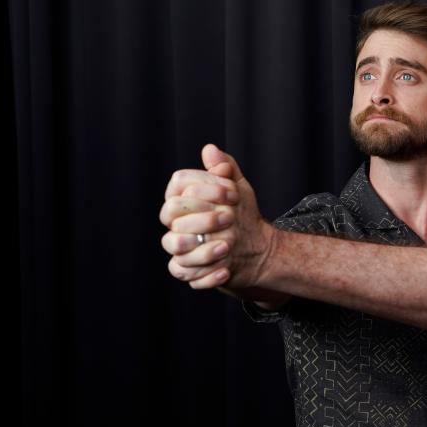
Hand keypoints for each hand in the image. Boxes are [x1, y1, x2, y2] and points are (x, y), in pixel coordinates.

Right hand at [160, 144, 275, 289]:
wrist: (255, 248)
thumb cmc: (241, 214)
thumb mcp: (239, 189)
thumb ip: (227, 169)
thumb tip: (210, 150)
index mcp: (184, 201)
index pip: (177, 187)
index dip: (204, 187)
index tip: (232, 193)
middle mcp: (176, 224)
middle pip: (170, 215)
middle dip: (200, 216)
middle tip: (229, 218)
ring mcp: (181, 250)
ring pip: (175, 247)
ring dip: (201, 248)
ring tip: (227, 246)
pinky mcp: (190, 273)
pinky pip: (188, 276)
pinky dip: (208, 275)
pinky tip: (226, 269)